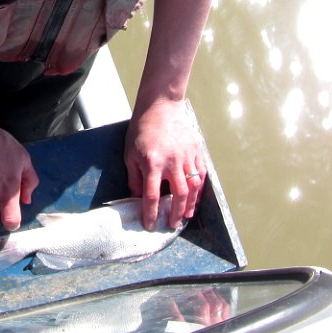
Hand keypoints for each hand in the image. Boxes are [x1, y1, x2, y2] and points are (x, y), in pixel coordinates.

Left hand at [124, 98, 206, 229]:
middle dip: (175, 213)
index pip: (151, 195)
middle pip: (178, 195)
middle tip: (172, 224)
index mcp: (152, 163)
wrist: (161, 107)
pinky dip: (199, 189)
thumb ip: (135, 177)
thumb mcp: (130, 153)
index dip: (150, 214)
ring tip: (186, 216)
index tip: (150, 225)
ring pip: (193, 187)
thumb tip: (138, 196)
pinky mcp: (196, 151)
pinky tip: (195, 197)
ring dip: (191, 205)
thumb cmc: (142, 129)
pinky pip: (201, 174)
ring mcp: (187, 156)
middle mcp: (172, 162)